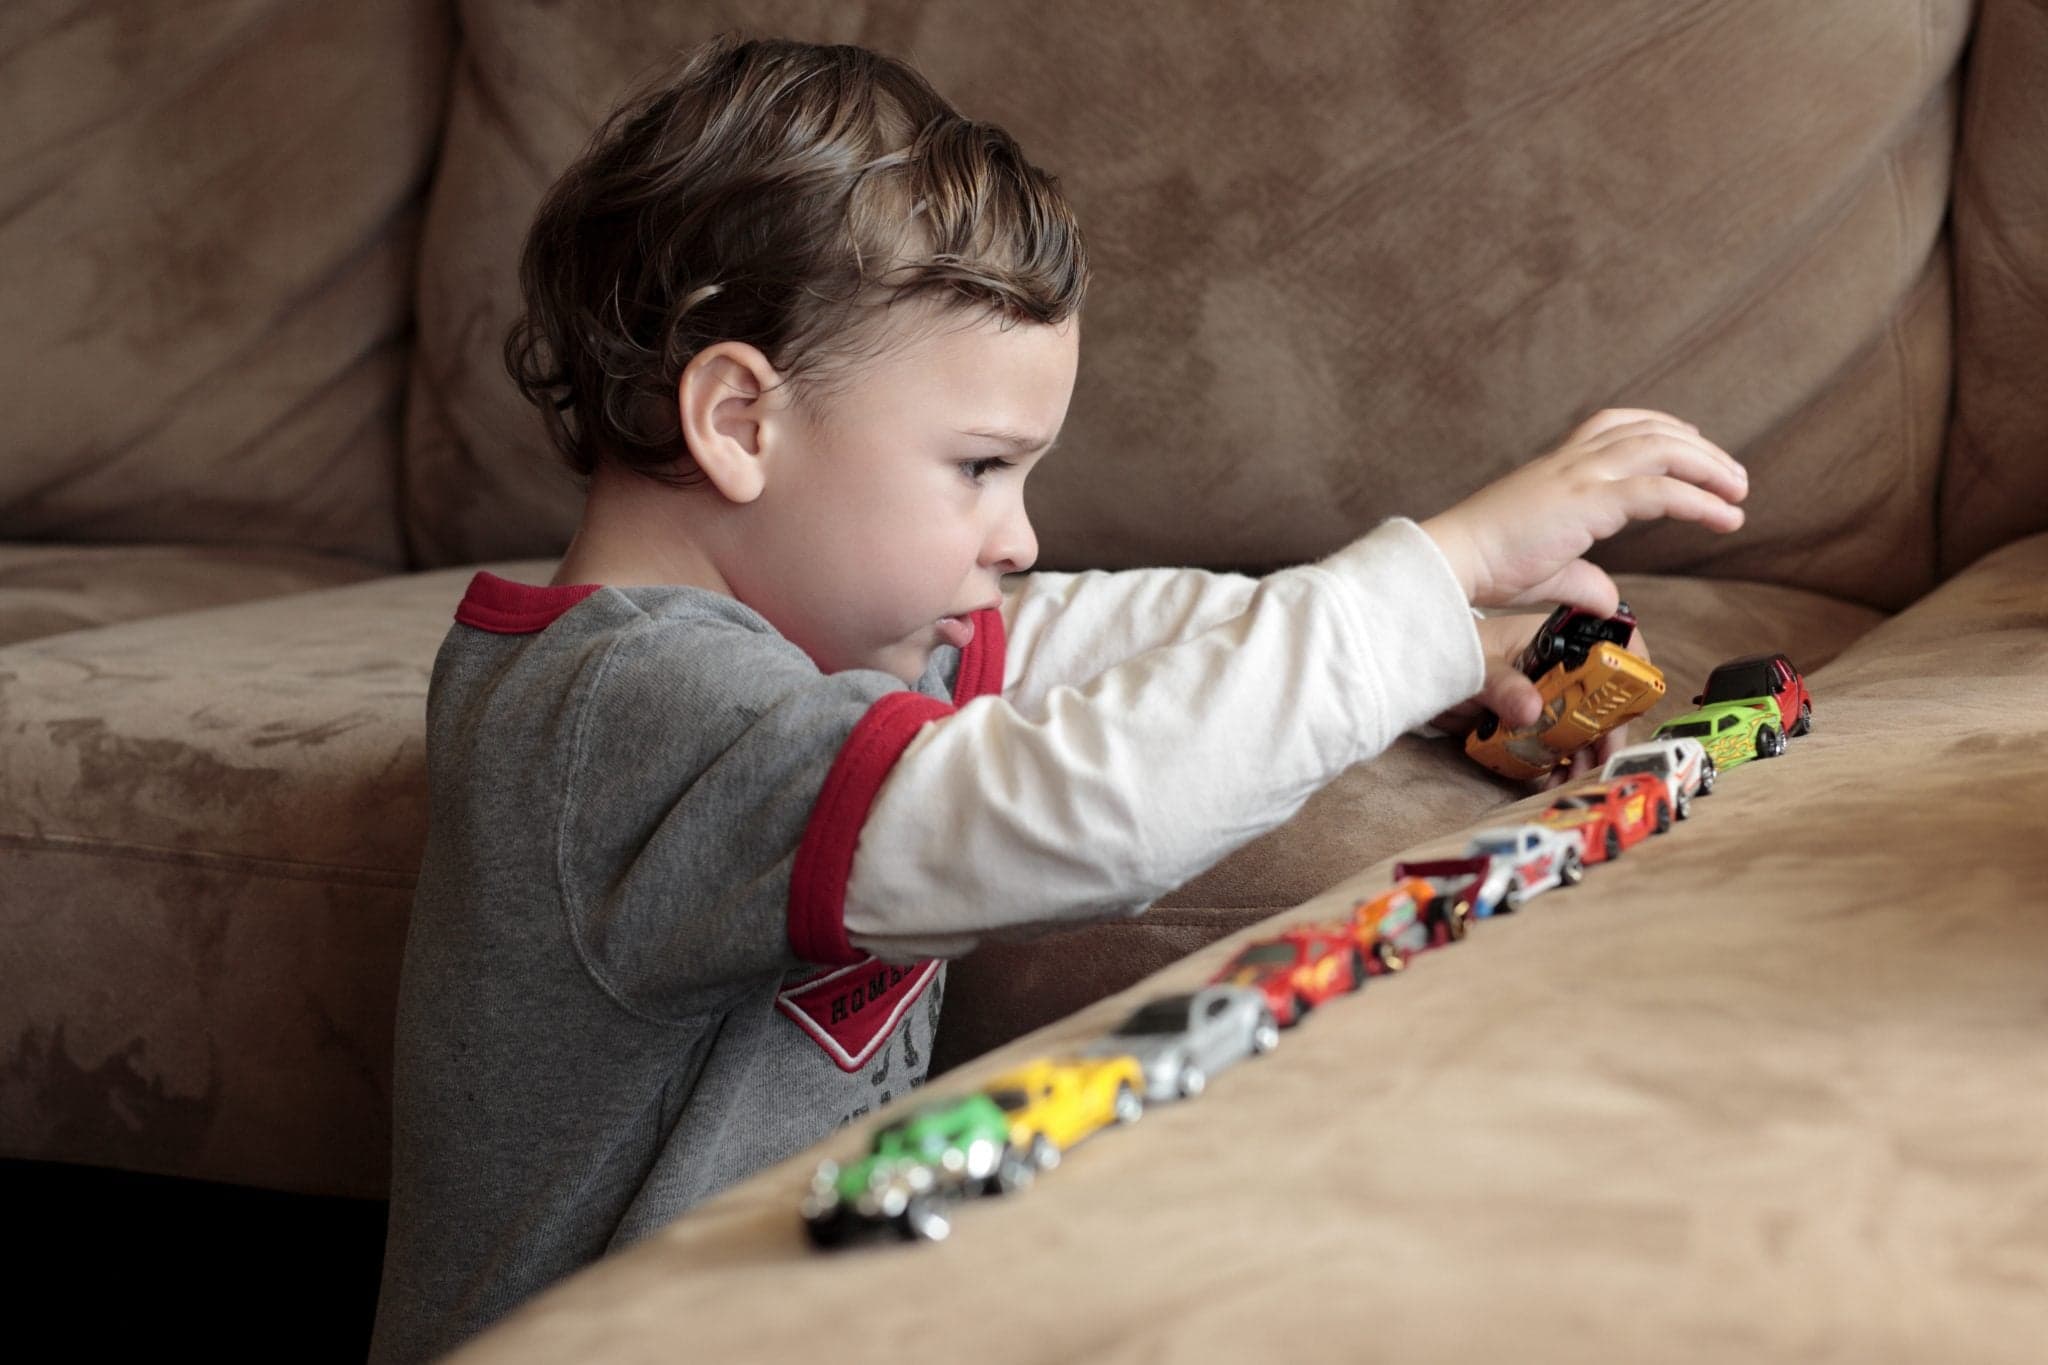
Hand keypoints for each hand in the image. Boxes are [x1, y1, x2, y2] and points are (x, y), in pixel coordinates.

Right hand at [1420, 409, 1746, 611]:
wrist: (1451, 562)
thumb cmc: (1485, 565)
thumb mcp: (1545, 570)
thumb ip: (1582, 578)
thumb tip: (1608, 599)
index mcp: (1556, 468)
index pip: (1614, 425)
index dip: (1659, 427)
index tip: (1691, 440)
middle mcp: (1571, 462)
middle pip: (1649, 430)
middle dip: (1699, 448)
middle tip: (1733, 476)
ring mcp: (1579, 477)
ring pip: (1662, 450)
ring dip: (1709, 466)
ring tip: (1738, 492)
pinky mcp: (1588, 502)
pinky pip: (1659, 492)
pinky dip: (1699, 501)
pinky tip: (1725, 517)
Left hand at [1428, 614, 1656, 790]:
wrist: (1415, 673)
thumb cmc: (1449, 652)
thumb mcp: (1476, 666)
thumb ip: (1502, 685)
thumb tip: (1531, 710)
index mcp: (1551, 641)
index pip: (1606, 649)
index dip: (1626, 675)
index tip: (1629, 709)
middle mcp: (1554, 669)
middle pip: (1598, 699)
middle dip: (1604, 732)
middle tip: (1598, 762)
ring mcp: (1541, 697)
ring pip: (1578, 727)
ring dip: (1581, 754)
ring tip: (1572, 779)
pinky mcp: (1526, 723)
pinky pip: (1551, 745)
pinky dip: (1555, 765)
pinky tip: (1551, 782)